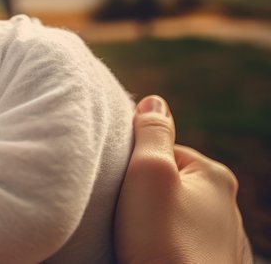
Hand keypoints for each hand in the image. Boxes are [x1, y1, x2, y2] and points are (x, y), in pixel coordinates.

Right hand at [115, 95, 252, 263]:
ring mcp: (225, 242)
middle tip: (124, 212)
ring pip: (179, 218)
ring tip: (136, 238)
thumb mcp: (148, 173)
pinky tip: (152, 256)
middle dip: (146, 196)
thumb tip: (155, 100)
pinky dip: (167, 249)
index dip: (134, 165)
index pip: (164, 151)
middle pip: (172, 185)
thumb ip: (152, 132)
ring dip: (157, 225)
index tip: (119, 186)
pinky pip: (184, 246)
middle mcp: (228, 206)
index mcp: (215, 175)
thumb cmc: (162, 242)